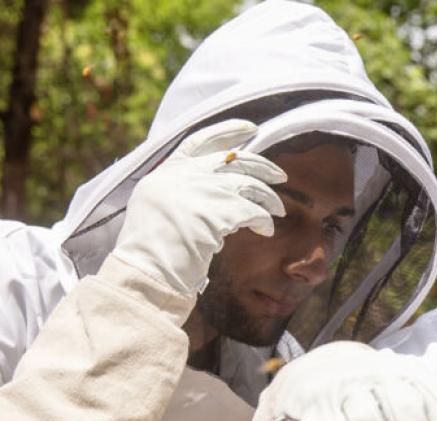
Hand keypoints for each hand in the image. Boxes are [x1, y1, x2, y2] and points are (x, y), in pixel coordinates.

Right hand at [112, 118, 286, 299]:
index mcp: (168, 171)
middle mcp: (185, 175)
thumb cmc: (154, 248)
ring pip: (250, 185)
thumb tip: (218, 180)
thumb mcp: (158, 204)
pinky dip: (264, 221)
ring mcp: (202, 191)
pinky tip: (266, 230)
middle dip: (263, 166)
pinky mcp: (218, 211)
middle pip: (235, 160)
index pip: (202, 140)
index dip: (228, 131)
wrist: (149, 269)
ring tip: (277, 211)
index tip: (251, 128)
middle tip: (281, 176)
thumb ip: (182, 187)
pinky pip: (254, 212)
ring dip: (269, 198)